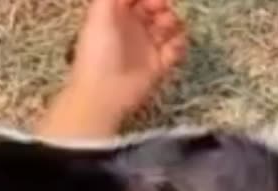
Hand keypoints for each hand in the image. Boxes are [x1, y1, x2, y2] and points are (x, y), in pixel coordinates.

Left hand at [67, 0, 187, 121]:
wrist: (103, 94)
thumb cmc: (98, 50)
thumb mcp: (100, 13)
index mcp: (116, 14)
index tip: (154, 0)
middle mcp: (132, 28)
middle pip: (156, 7)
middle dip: (161, 5)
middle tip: (159, 12)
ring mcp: (147, 47)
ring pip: (169, 25)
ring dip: (172, 23)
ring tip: (164, 31)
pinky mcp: (159, 65)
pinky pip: (177, 48)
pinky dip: (178, 44)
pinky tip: (170, 48)